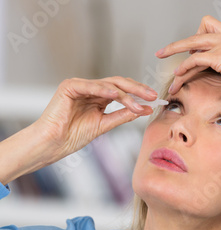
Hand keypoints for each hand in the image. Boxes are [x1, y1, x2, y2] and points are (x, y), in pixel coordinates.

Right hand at [36, 76, 156, 158]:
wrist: (53, 144)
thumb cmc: (73, 136)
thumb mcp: (104, 125)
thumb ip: (123, 115)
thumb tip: (146, 109)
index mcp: (98, 96)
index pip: (122, 91)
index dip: (139, 94)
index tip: (155, 101)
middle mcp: (90, 88)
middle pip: (118, 84)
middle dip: (137, 89)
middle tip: (152, 95)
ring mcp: (80, 85)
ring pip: (108, 85)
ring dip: (125, 94)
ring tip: (139, 103)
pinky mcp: (69, 86)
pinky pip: (90, 86)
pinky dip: (104, 89)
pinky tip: (117, 95)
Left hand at [155, 15, 220, 108]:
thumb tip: (211, 70)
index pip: (208, 27)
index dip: (196, 39)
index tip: (187, 52)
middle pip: (196, 33)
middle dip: (177, 45)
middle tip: (163, 53)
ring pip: (192, 46)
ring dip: (177, 61)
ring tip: (170, 75)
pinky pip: (195, 58)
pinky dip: (185, 67)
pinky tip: (179, 76)